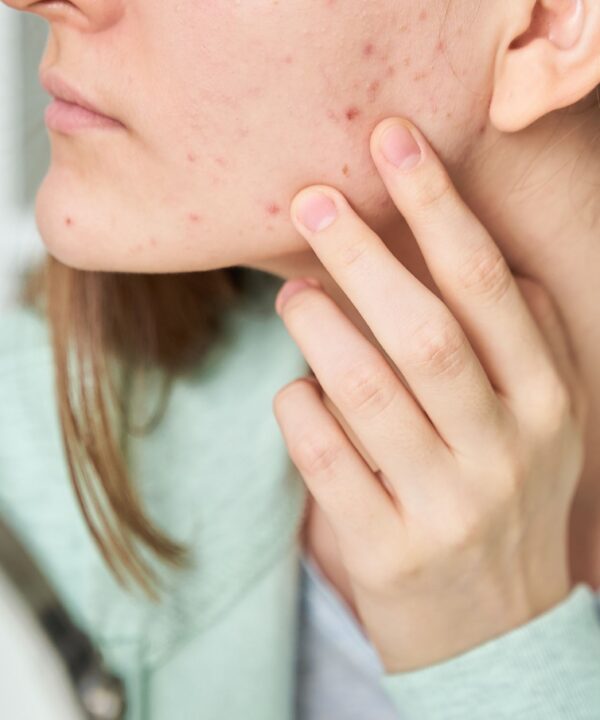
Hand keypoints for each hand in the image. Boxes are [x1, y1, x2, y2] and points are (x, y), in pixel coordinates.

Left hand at [272, 117, 587, 672]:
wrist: (493, 628)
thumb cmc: (505, 500)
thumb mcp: (541, 423)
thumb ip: (522, 343)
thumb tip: (477, 259)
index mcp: (547, 404)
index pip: (488, 286)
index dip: (437, 207)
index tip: (392, 141)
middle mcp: (504, 451)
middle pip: (423, 331)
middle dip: (361, 254)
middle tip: (309, 201)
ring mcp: (446, 506)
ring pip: (367, 392)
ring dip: (318, 327)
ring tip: (292, 291)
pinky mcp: (386, 551)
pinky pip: (324, 458)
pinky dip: (300, 408)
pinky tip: (296, 387)